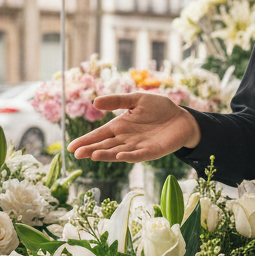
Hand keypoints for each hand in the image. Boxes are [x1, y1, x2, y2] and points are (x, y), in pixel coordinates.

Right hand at [67, 92, 200, 162]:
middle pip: (105, 146)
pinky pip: (139, 155)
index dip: (86, 141)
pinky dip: (129, 156)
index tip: (71, 147)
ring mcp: (138, 147)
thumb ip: (118, 101)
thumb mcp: (137, 99)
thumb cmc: (159, 108)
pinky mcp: (152, 151)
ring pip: (118, 152)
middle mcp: (126, 139)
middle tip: (77, 154)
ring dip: (106, 154)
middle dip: (91, 150)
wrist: (182, 117)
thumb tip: (95, 101)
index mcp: (120, 126)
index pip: (99, 135)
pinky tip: (120, 155)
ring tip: (93, 155)